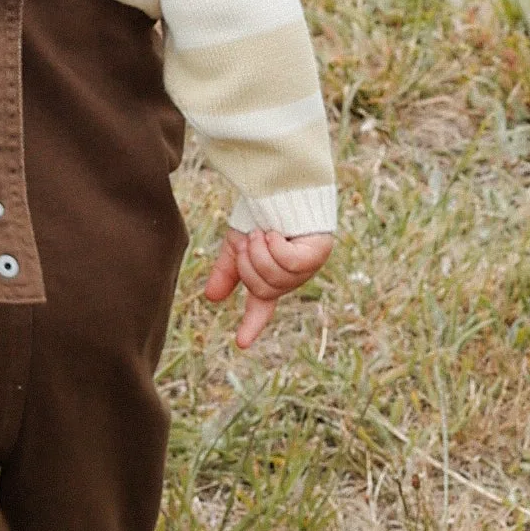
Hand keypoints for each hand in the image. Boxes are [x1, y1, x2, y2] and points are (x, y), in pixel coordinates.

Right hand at [201, 224, 331, 354]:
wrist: (281, 186)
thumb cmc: (262, 213)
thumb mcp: (238, 244)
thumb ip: (228, 270)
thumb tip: (211, 298)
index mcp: (271, 277)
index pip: (261, 306)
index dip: (252, 325)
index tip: (242, 344)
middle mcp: (290, 278)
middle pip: (262, 289)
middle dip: (249, 264)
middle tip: (250, 240)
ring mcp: (306, 268)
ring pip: (275, 277)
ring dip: (261, 252)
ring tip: (264, 233)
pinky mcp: (318, 254)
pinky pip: (290, 263)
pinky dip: (276, 247)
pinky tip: (276, 234)